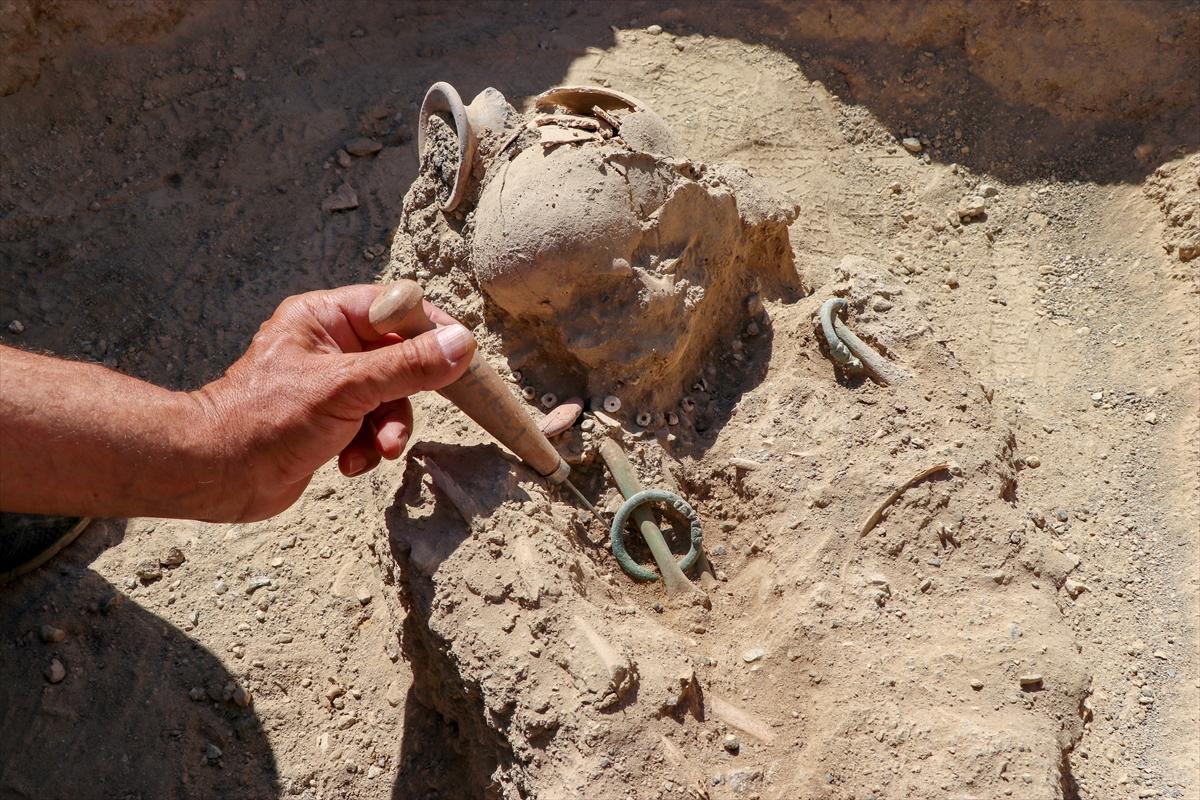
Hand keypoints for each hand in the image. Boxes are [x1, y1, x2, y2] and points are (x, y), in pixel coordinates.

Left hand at [191, 285, 475, 520]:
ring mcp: (328, 385)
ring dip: (387, 428)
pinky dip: (366, 447)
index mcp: (324, 317)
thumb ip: (409, 365)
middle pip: (398, 358)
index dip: (429, 330)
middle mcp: (328, 345)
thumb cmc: (268, 419)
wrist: (219, 475)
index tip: (460, 355)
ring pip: (388, 398)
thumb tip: (464, 344)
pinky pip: (369, 426)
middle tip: (407, 417)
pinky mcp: (328, 421)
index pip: (394, 307)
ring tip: (377, 450)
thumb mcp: (348, 387)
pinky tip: (347, 464)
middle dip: (404, 396)